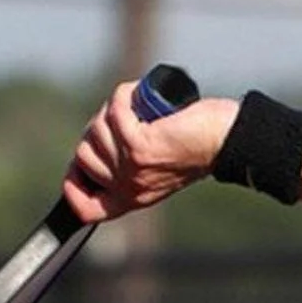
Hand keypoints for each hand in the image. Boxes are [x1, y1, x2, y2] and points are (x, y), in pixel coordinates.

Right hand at [62, 80, 237, 220]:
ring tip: (139, 108)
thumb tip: (92, 148)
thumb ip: (128, 169)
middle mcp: (128, 189)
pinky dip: (124, 96)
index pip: (84, 208)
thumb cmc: (197, 146)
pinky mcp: (140, 146)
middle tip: (127, 120)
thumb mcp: (157, 168)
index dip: (74, 183)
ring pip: (96, 131)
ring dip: (113, 110)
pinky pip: (114, 112)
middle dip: (98, 130)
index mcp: (130, 199)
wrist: (227, 140)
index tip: (82, 161)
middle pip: (83, 155)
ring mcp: (132, 169)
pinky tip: (139, 95)